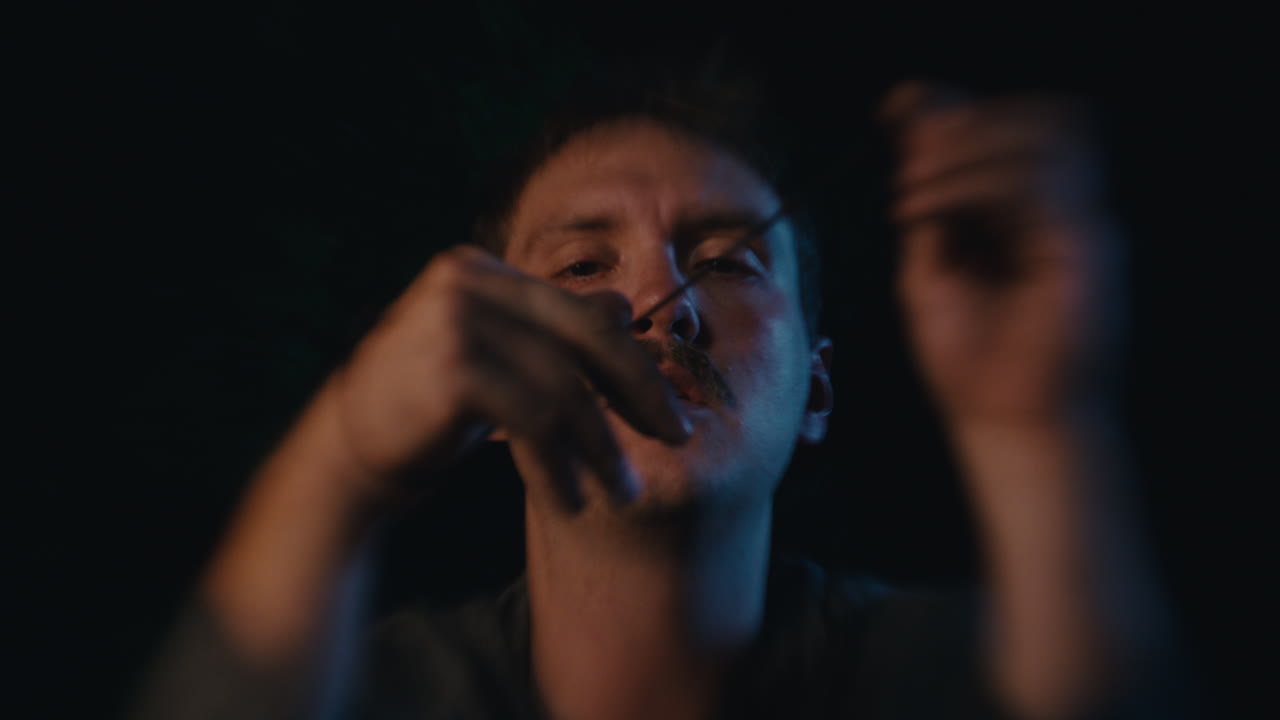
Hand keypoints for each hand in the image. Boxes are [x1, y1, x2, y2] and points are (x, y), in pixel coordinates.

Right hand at [332, 245, 690, 508]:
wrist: (344, 454)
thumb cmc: (425, 408)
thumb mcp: (497, 362)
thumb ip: (552, 333)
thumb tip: (621, 306)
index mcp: (483, 272)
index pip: (581, 314)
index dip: (634, 364)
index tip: (668, 412)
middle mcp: (469, 281)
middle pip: (585, 338)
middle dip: (639, 393)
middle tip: (674, 439)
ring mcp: (456, 319)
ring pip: (565, 387)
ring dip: (601, 448)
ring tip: (620, 493)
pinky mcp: (451, 368)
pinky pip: (533, 421)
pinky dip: (559, 467)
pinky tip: (569, 501)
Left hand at [882, 82, 1119, 426]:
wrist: (1006, 425)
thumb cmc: (969, 364)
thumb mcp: (928, 276)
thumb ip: (928, 213)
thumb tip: (912, 147)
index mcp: (1017, 217)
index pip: (1001, 134)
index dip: (952, 109)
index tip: (892, 106)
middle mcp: (1054, 212)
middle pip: (1028, 120)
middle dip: (958, 125)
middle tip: (904, 160)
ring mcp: (1077, 223)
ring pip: (1041, 137)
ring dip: (966, 148)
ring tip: (911, 187)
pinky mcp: (1086, 243)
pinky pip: (1038, 181)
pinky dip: (973, 181)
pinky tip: (925, 206)